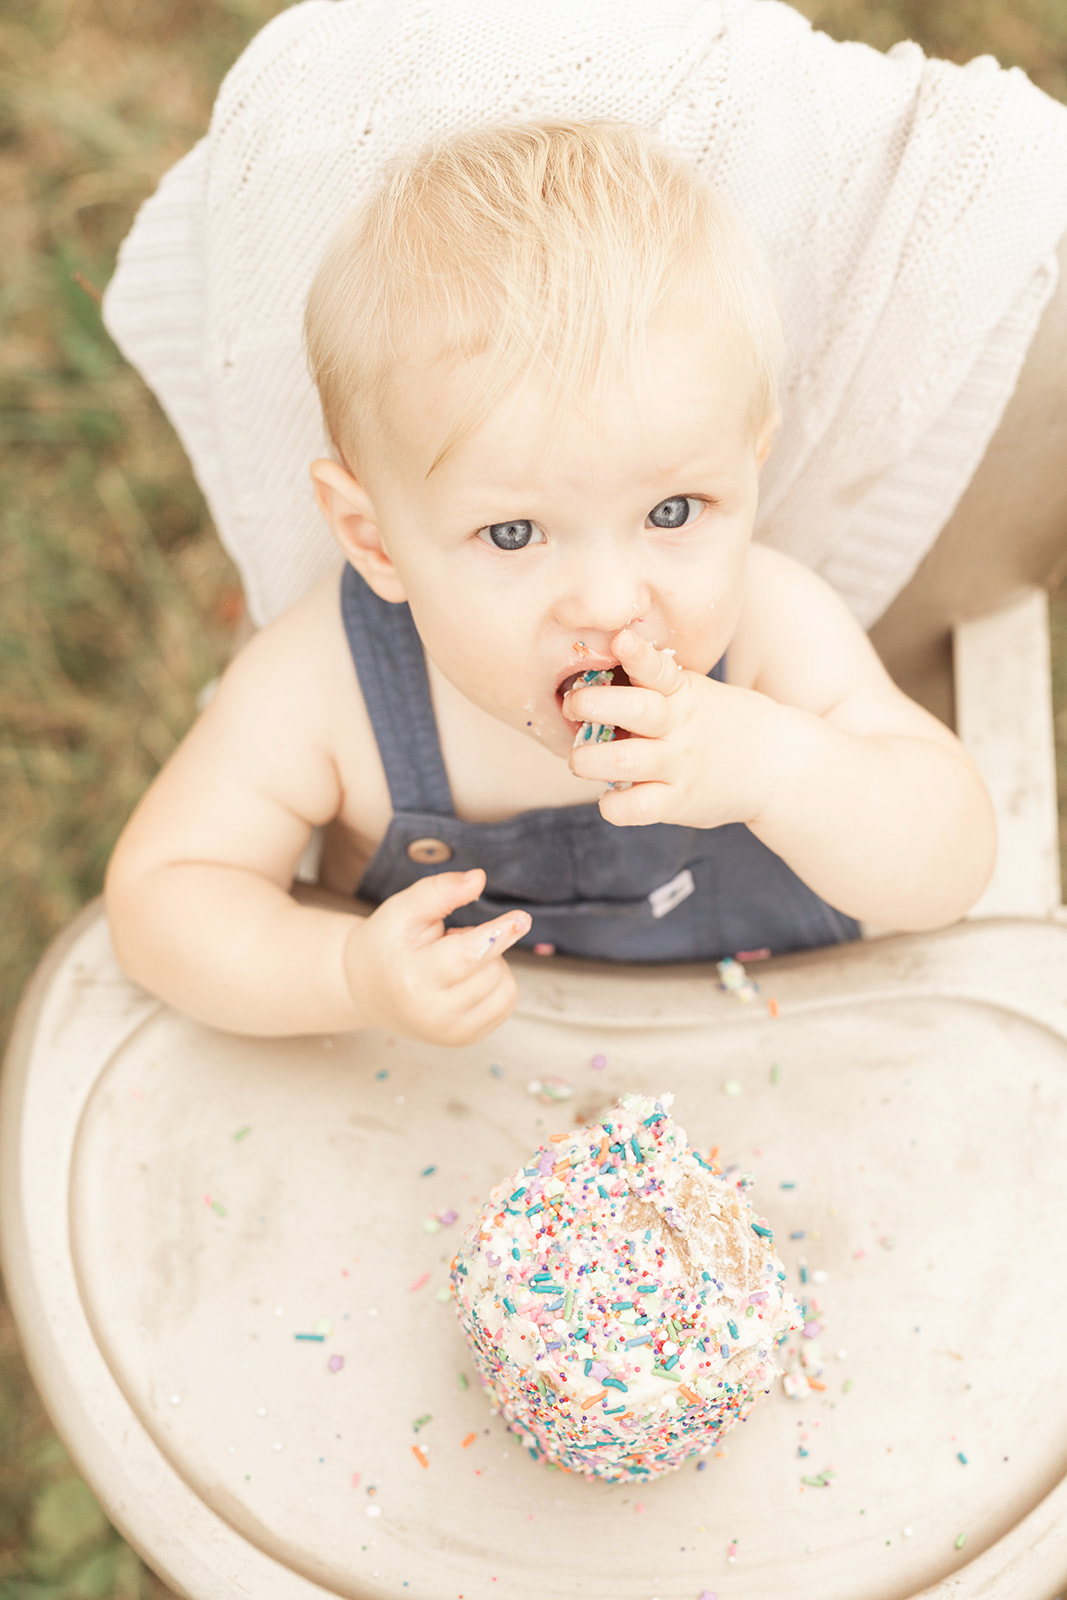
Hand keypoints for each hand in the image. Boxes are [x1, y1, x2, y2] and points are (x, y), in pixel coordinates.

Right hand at [343, 868, 530, 1044]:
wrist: (367, 987)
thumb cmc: (386, 943)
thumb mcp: (402, 909)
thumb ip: (439, 891)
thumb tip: (478, 879)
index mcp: (414, 980)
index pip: (467, 956)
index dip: (497, 934)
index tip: (522, 919)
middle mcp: (434, 1014)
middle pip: (491, 970)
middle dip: (482, 943)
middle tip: (447, 941)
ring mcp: (451, 1032)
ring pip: (505, 988)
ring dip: (491, 964)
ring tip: (454, 960)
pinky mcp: (465, 1038)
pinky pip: (506, 1004)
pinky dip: (495, 983)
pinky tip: (465, 978)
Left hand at [565, 628, 788, 828]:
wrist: (779, 765)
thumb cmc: (721, 725)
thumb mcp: (696, 693)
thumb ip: (655, 687)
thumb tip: (593, 676)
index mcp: (683, 693)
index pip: (659, 670)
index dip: (638, 655)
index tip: (620, 640)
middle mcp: (681, 727)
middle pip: (635, 711)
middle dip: (593, 705)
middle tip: (571, 705)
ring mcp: (680, 766)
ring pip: (625, 760)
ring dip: (589, 759)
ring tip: (579, 758)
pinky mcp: (680, 802)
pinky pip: (638, 807)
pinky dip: (614, 805)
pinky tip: (607, 798)